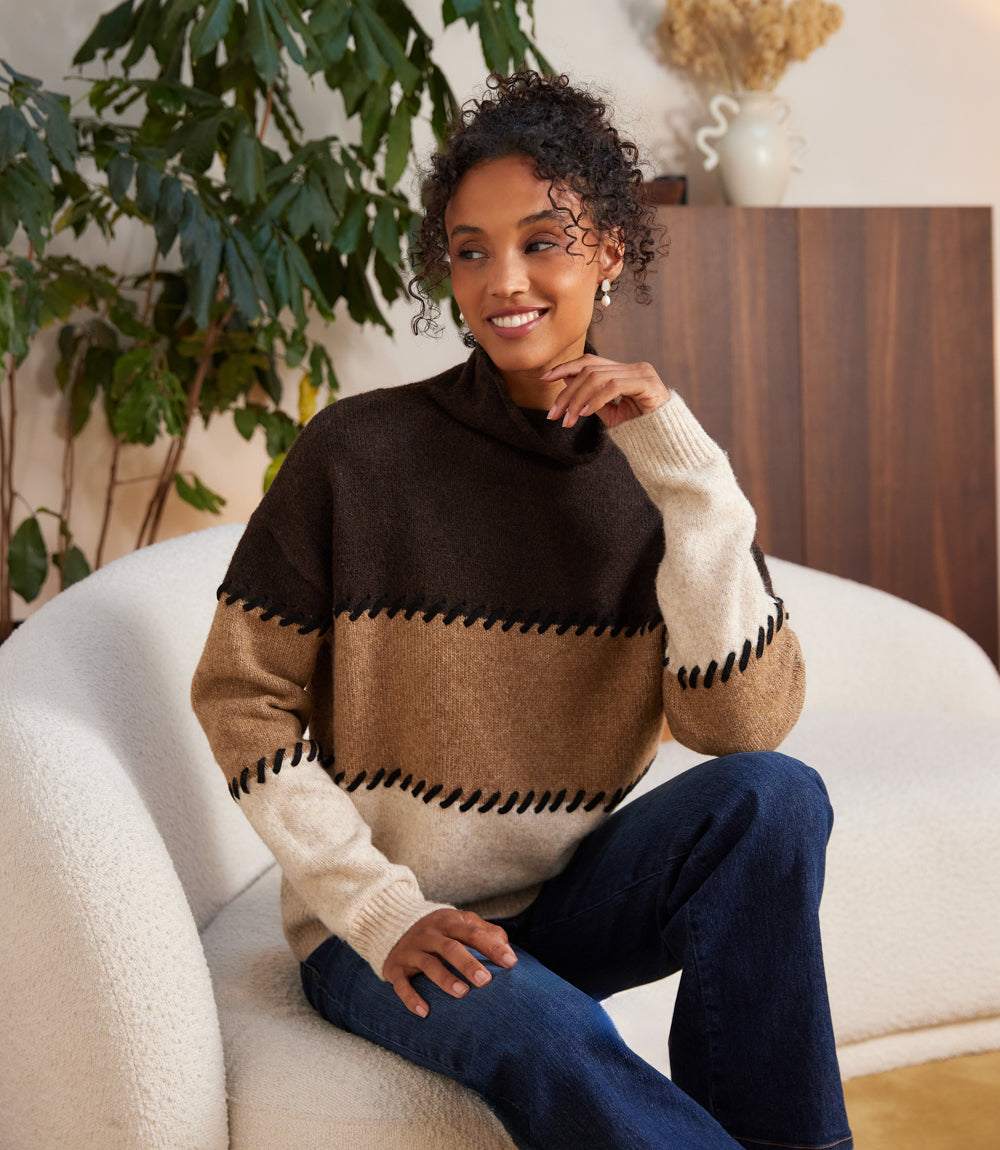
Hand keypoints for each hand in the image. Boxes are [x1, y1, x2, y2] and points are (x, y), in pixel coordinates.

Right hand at [382, 908, 518, 1018]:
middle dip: (468, 964)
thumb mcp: (460, 923)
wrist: (392, 926)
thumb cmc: (440, 931)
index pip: (472, 932)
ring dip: (445, 979)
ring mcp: (411, 950)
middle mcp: (429, 934)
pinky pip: (402, 984)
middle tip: (486, 980)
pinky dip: (411, 998)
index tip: (511, 962)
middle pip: (450, 947)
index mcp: (448, 922)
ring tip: (462, 993)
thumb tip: (508, 949)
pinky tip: (424, 1012)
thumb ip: (485, 932)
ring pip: (428, 964)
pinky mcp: (395, 968)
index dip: (492, 947)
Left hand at [541, 354, 671, 429]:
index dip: (565, 367)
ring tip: (567, 420)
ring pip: (597, 377)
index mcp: (623, 371)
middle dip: (567, 392)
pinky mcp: (647, 383)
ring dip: (577, 400)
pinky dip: (595, 399)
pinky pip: (613, 386)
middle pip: (589, 370)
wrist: (667, 443)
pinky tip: (585, 414)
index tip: (545, 379)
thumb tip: (565, 382)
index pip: (589, 362)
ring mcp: (641, 373)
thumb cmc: (640, 430)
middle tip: (553, 415)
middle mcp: (633, 367)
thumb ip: (590, 398)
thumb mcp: (609, 414)